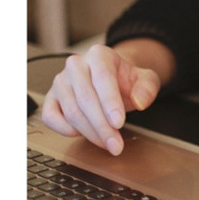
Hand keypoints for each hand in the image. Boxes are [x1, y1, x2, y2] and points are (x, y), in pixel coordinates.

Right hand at [40, 44, 162, 154]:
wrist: (113, 79)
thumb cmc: (126, 80)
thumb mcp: (146, 80)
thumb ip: (147, 88)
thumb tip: (140, 101)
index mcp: (100, 54)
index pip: (103, 77)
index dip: (110, 102)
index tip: (119, 123)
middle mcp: (76, 65)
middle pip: (85, 98)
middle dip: (102, 126)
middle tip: (116, 144)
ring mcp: (60, 81)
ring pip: (71, 110)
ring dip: (90, 132)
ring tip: (108, 144)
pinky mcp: (51, 98)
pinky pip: (50, 117)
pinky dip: (65, 130)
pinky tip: (83, 135)